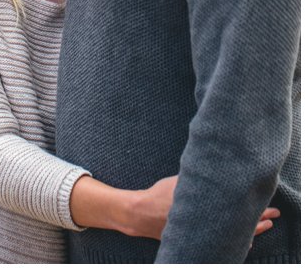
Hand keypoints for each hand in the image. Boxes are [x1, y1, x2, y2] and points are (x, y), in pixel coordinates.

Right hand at [129, 175, 280, 240]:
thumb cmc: (159, 195)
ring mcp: (202, 235)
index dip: (256, 210)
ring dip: (250, 232)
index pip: (239, 211)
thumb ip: (200, 179)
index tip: (270, 207)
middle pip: (240, 225)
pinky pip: (221, 242)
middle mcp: (207, 226)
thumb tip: (218, 171)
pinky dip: (235, 240)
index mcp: (206, 210)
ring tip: (264, 227)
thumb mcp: (181, 182)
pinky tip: (244, 241)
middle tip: (272, 216)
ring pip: (233, 236)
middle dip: (258, 221)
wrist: (141, 213)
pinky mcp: (197, 240)